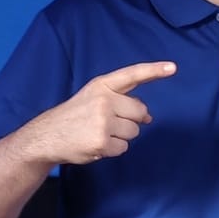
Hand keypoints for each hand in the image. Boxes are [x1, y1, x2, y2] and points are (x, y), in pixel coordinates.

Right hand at [34, 60, 176, 163]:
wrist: (46, 136)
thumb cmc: (74, 116)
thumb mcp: (93, 97)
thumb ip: (121, 101)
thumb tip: (149, 117)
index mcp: (101, 85)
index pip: (132, 74)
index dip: (154, 70)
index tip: (172, 67)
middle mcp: (104, 100)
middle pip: (140, 111)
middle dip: (131, 120)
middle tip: (109, 123)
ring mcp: (103, 122)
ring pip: (134, 131)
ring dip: (121, 136)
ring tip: (99, 133)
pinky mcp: (102, 141)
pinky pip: (124, 148)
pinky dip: (113, 150)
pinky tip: (96, 144)